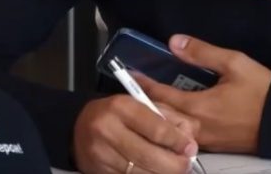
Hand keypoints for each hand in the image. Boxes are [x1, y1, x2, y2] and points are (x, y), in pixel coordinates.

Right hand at [73, 94, 199, 173]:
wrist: (80, 124)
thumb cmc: (120, 113)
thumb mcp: (144, 104)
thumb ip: (170, 116)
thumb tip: (190, 135)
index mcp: (122, 107)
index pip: (156, 129)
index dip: (177, 142)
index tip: (190, 148)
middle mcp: (108, 130)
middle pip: (148, 156)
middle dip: (173, 164)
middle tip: (186, 165)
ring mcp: (101, 154)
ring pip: (139, 173)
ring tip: (173, 169)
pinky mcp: (98, 172)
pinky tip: (155, 172)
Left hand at [136, 35, 270, 153]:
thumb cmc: (262, 91)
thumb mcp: (235, 63)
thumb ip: (203, 53)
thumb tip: (175, 42)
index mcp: (198, 107)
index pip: (161, 96)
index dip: (144, 85)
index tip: (130, 75)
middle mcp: (196, 128)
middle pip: (161, 118)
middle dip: (145, 104)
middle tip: (132, 92)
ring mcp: (205, 141)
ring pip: (172, 129)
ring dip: (159, 116)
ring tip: (149, 104)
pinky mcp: (215, 147)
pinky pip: (186, 136)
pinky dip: (174, 126)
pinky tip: (173, 118)